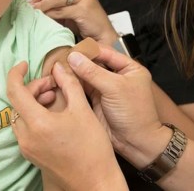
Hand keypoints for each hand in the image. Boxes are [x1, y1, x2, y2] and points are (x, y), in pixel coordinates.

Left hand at [7, 61, 127, 190]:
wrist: (95, 182)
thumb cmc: (92, 147)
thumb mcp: (83, 110)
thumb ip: (69, 84)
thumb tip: (59, 67)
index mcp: (37, 123)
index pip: (14, 91)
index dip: (16, 73)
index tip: (24, 64)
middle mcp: (26, 137)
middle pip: (18, 102)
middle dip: (34, 88)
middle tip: (54, 84)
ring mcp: (27, 148)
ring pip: (20, 115)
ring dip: (34, 101)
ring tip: (55, 97)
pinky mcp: (31, 155)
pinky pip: (25, 128)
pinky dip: (34, 115)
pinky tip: (53, 113)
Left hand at [30, 0, 118, 43]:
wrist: (103, 37)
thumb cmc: (85, 24)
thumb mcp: (69, 10)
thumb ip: (57, 4)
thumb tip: (35, 3)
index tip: (32, 1)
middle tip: (31, 7)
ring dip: (43, 6)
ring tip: (35, 13)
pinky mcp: (84, 9)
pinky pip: (61, 10)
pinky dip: (50, 14)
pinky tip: (45, 19)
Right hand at [66, 45, 162, 159]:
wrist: (135, 143)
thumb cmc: (135, 114)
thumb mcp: (115, 88)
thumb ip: (93, 72)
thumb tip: (73, 57)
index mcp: (129, 68)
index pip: (106, 52)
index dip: (89, 51)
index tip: (71, 49)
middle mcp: (117, 75)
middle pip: (94, 63)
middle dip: (79, 61)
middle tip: (61, 58)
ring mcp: (106, 88)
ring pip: (86, 75)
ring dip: (74, 72)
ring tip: (57, 67)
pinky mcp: (96, 100)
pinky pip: (82, 87)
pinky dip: (72, 84)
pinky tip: (60, 79)